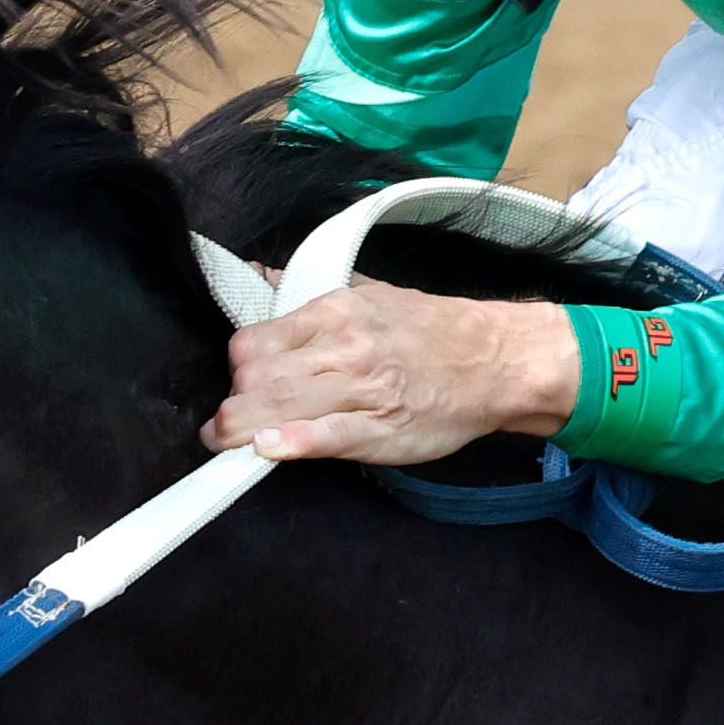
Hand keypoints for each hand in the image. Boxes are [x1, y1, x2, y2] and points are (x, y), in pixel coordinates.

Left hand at [202, 283, 580, 465]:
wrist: (496, 359)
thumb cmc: (432, 331)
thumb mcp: (369, 293)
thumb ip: (309, 292)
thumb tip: (258, 276)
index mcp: (335, 312)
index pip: (254, 341)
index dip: (236, 368)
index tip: (238, 383)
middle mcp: (343, 348)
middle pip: (257, 377)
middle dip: (232, 405)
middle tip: (227, 424)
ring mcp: (362, 390)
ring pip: (280, 406)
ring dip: (240, 430)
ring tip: (229, 444)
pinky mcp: (381, 430)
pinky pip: (326, 435)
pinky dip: (291, 442)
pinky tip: (266, 448)